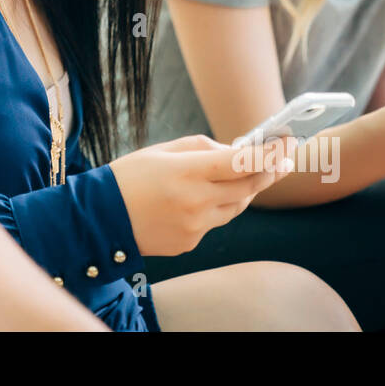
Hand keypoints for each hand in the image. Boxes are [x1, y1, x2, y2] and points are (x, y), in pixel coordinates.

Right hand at [108, 134, 297, 256]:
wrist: (99, 219)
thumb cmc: (128, 177)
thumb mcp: (161, 151)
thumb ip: (201, 148)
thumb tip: (232, 152)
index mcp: (187, 172)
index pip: (241, 162)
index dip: (269, 153)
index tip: (285, 143)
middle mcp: (196, 201)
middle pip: (248, 186)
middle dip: (271, 171)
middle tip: (285, 158)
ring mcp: (195, 226)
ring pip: (237, 207)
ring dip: (246, 190)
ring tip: (249, 175)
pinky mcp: (190, 243)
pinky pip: (214, 222)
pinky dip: (216, 207)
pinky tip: (202, 199)